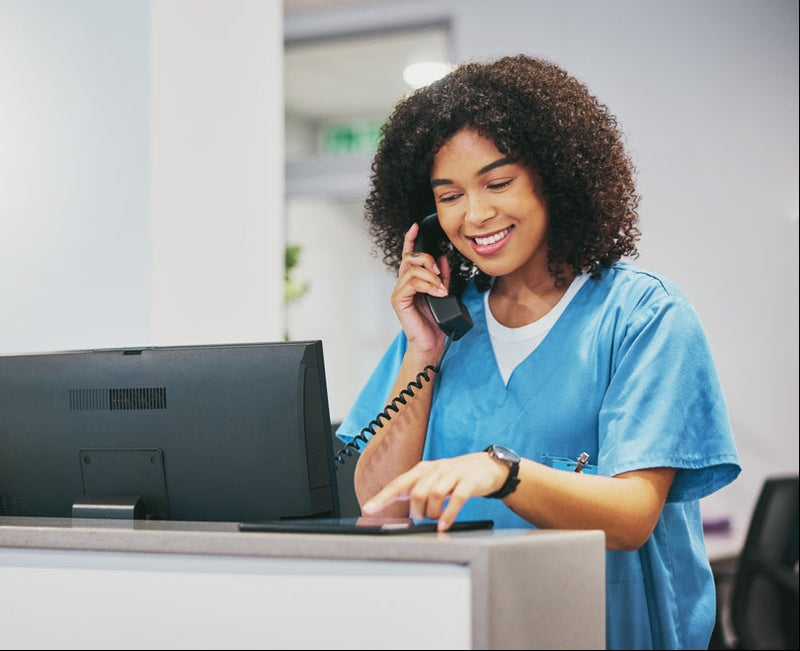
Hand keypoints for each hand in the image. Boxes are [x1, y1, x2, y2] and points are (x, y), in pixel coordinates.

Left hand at [361, 452, 509, 530]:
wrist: (486, 467)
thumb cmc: (455, 476)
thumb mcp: (432, 480)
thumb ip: (414, 490)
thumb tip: (394, 506)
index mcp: (423, 470)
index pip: (399, 484)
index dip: (382, 497)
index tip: (368, 509)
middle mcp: (436, 469)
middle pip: (416, 491)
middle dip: (416, 511)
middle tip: (422, 518)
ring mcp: (453, 474)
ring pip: (434, 494)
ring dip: (432, 513)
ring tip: (435, 520)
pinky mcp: (469, 482)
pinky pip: (456, 499)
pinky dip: (449, 514)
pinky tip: (445, 525)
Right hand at [392, 223, 450, 351]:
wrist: (432, 342)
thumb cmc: (436, 322)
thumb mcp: (444, 293)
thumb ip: (443, 276)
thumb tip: (442, 259)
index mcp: (412, 281)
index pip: (409, 256)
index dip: (410, 240)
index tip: (415, 227)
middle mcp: (403, 284)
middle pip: (411, 259)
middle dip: (427, 260)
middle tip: (440, 273)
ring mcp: (400, 292)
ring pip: (413, 270)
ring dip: (431, 277)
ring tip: (442, 289)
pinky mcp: (399, 300)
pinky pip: (412, 283)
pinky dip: (428, 285)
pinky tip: (437, 293)